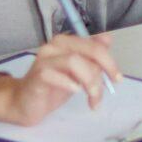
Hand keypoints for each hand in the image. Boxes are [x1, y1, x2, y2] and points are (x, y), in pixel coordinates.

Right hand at [0, 32, 122, 126]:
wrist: (24, 103)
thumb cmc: (53, 87)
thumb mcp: (79, 72)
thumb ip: (92, 57)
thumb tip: (107, 38)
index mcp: (67, 42)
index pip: (96, 45)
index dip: (109, 61)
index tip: (117, 79)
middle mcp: (55, 46)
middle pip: (88, 50)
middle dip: (102, 72)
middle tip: (103, 92)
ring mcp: (44, 59)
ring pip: (74, 61)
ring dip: (89, 82)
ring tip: (92, 98)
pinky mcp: (37, 75)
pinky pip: (54, 75)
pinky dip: (69, 84)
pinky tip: (75, 92)